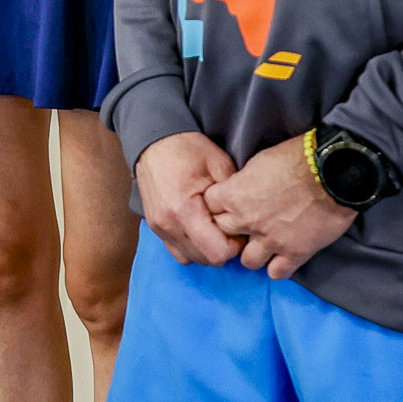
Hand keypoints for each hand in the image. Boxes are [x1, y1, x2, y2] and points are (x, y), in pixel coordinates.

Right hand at [134, 132, 243, 265]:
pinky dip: (191, 247)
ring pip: (192, 259)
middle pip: (206, 260)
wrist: (154, 141)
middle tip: (229, 227)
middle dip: (222, 248)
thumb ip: (234, 195)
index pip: (217, 253)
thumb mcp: (219, 164)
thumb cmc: (187, 149)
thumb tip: (248, 218)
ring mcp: (159, 228)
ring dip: (207, 249)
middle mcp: (168, 224)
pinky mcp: (155, 227)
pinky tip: (199, 230)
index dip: (234, 245)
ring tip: (214, 227)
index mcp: (184, 210)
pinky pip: (178, 252)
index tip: (238, 228)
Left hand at [204, 134, 356, 280]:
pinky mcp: (294, 253)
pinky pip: (276, 273)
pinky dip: (278, 266)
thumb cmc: (295, 159)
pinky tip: (283, 257)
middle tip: (246, 224)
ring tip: (264, 244)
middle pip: (224, 234)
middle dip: (232, 229)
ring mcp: (270, 240)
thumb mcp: (258, 162)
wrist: (333, 172)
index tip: (227, 204)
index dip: (217, 205)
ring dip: (254, 253)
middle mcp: (247, 221)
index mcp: (234, 195)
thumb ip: (242, 183)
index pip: (209, 207)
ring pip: (247, 261)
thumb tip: (239, 191)